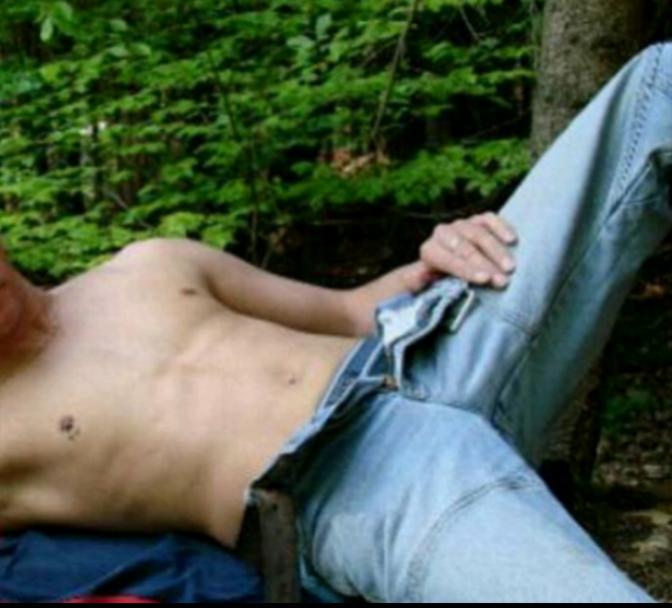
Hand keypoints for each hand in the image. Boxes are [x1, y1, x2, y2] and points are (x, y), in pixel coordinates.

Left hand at [402, 212, 518, 292]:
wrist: (447, 260)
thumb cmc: (440, 278)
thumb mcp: (425, 282)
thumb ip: (419, 280)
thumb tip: (419, 276)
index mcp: (429, 251)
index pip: (449, 260)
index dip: (468, 269)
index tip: (486, 279)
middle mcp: (442, 233)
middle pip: (466, 248)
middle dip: (485, 264)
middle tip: (502, 279)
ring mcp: (461, 224)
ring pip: (479, 234)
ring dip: (496, 251)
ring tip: (510, 267)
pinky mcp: (477, 219)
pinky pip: (489, 219)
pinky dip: (501, 227)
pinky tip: (512, 240)